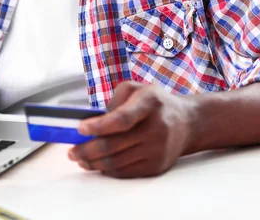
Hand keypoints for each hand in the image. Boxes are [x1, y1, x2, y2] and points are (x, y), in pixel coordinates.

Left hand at [68, 81, 194, 177]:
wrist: (187, 122)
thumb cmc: (156, 102)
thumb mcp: (137, 88)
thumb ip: (115, 100)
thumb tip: (93, 121)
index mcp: (149, 102)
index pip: (122, 118)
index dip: (99, 125)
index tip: (80, 129)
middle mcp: (156, 127)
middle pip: (114, 145)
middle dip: (87, 149)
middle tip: (72, 150)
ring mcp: (157, 149)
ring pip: (117, 162)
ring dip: (93, 162)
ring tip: (80, 158)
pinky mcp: (156, 166)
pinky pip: (125, 172)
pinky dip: (107, 169)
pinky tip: (97, 164)